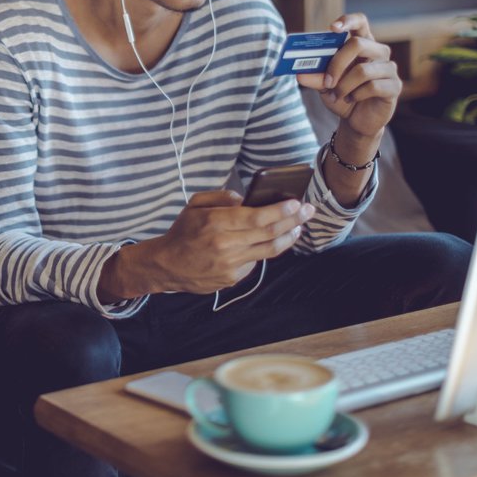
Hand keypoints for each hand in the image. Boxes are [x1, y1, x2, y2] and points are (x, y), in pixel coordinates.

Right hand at [98, 190, 315, 299]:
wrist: (166, 265)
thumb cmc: (182, 232)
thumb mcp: (194, 205)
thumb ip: (220, 197)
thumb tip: (245, 198)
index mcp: (215, 223)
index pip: (257, 216)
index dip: (281, 210)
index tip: (297, 202)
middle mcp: (225, 245)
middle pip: (269, 233)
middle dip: (294, 220)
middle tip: (309, 211)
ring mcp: (230, 265)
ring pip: (269, 250)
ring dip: (288, 238)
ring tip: (298, 228)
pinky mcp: (232, 279)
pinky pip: (255, 262)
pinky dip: (265, 251)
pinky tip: (270, 242)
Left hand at [295, 13, 400, 138]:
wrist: (356, 120)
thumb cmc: (342, 95)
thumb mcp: (324, 86)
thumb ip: (315, 76)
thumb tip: (299, 74)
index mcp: (362, 44)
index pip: (360, 22)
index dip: (348, 21)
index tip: (332, 28)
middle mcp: (378, 52)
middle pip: (358, 44)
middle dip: (337, 64)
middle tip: (327, 82)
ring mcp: (389, 68)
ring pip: (363, 70)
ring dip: (344, 86)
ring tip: (337, 95)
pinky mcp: (395, 86)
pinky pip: (373, 86)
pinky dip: (356, 95)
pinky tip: (352, 100)